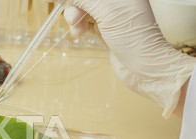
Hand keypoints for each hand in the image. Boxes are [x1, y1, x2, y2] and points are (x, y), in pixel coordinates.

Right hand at [57, 0, 195, 117]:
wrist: (144, 67)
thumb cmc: (133, 36)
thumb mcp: (106, 11)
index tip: (59, 2)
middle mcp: (116, 0)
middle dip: (74, 6)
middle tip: (74, 19)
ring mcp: (110, 14)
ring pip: (82, 8)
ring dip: (75, 18)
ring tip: (78, 31)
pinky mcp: (104, 28)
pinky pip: (84, 21)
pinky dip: (78, 26)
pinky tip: (80, 33)